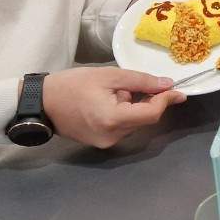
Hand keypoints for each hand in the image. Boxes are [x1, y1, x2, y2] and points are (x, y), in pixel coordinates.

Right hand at [42, 67, 186, 147]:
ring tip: (110, 92)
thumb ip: (141, 81)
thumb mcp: (108, 76)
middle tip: (132, 84)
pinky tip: (106, 102)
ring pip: (133, 123)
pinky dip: (122, 113)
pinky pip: (122, 127)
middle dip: (145, 100)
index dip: (166, 100)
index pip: (151, 114)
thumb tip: (167, 84)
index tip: (179, 90)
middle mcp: (112, 137)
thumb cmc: (72, 85)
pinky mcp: (100, 143)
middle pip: (143, 119)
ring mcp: (106, 143)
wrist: (41, 103)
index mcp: (113, 120)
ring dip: (132, 106)